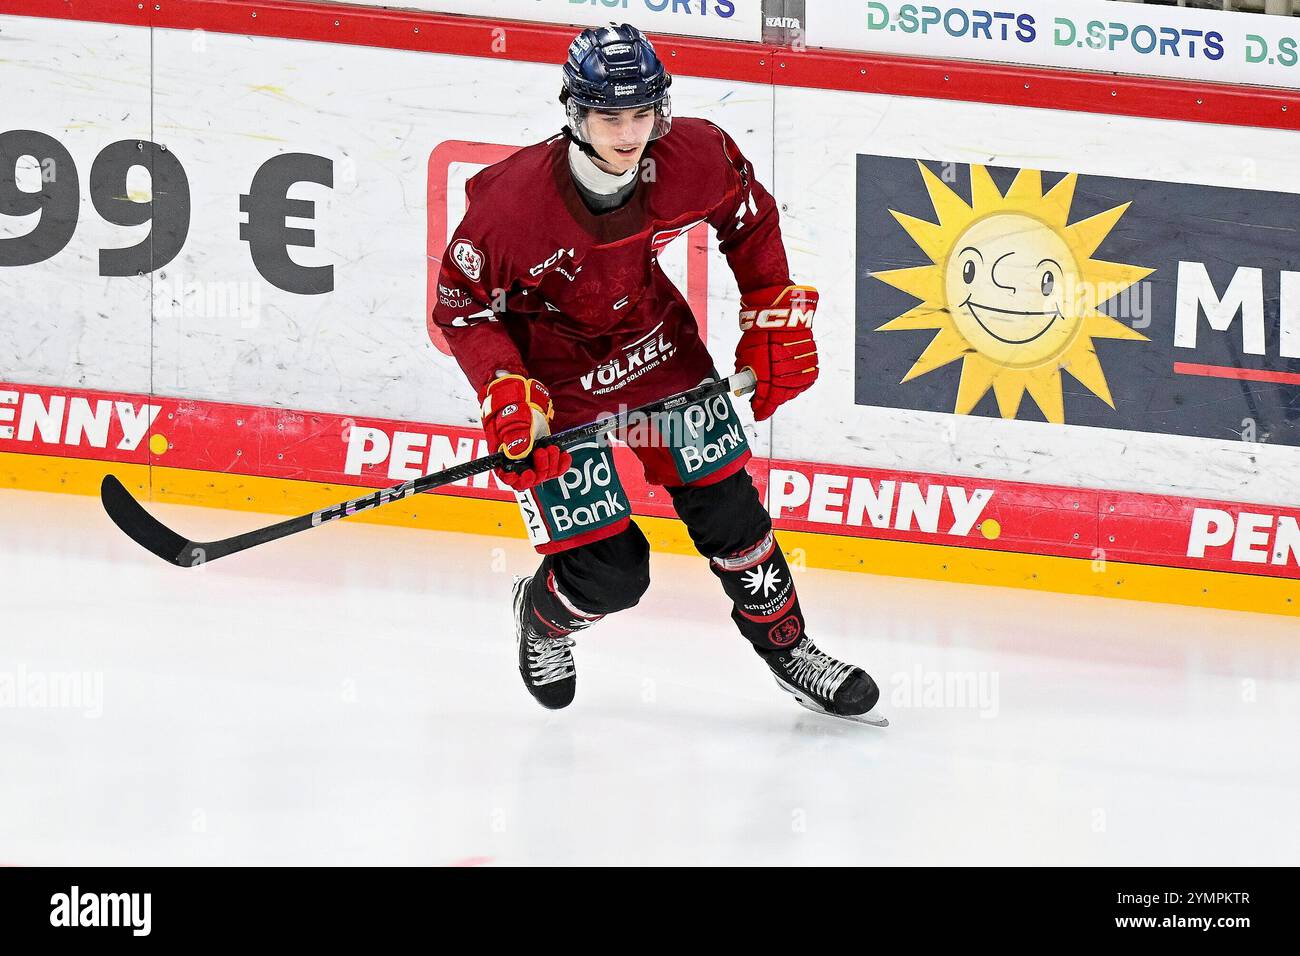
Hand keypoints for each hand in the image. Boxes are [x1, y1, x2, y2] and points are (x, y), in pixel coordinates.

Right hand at [479, 374, 572, 489]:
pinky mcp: (544, 451)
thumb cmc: (510, 405)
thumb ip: (514, 436)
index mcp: (503, 455)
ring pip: (544, 473)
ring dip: (551, 464)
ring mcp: (531, 457)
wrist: (521, 395)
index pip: (507, 477)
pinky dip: (562, 463)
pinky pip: (555, 466)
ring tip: (552, 448)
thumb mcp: (511, 418)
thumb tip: (517, 453)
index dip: (517, 480)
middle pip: (529, 478)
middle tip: (543, 451)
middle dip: (540, 468)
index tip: (528, 473)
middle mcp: (517, 459)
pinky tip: (564, 455)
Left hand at [734, 284, 818, 420]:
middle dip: (772, 402)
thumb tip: (745, 386)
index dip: (762, 409)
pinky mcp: (810, 359)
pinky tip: (790, 384)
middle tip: (764, 403)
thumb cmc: (760, 331)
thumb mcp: (745, 354)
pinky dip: (797, 385)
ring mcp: (799, 365)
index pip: (766, 398)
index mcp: (768, 370)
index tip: (758, 414)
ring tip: (777, 393)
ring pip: (794, 389)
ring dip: (784, 394)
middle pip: (780, 396)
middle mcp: (785, 370)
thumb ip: (745, 372)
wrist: (779, 312)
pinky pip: (805, 379)